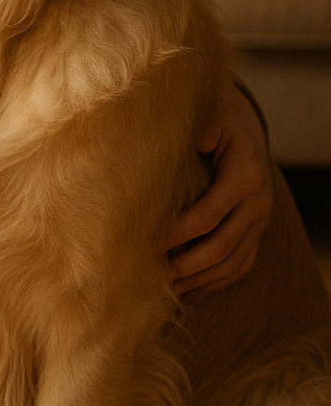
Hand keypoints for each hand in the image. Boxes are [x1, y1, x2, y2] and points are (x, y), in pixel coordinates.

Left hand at [164, 83, 272, 297]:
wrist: (246, 125)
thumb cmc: (217, 119)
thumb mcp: (208, 116)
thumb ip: (195, 128)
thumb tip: (174, 139)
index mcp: (245, 175)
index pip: (208, 215)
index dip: (176, 233)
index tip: (146, 243)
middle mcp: (258, 202)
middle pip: (221, 246)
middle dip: (185, 264)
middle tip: (152, 275)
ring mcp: (261, 220)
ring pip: (233, 262)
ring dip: (199, 279)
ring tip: (166, 288)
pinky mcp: (257, 230)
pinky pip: (242, 263)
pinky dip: (217, 281)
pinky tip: (190, 289)